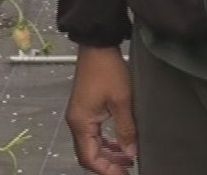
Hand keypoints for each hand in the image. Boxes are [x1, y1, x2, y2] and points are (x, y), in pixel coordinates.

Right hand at [65, 44, 137, 173]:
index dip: (106, 170)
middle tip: (128, 169)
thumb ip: (126, 129)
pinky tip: (119, 143)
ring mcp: (79, 115)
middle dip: (107, 164)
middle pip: (88, 154)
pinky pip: (93, 133)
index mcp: (81, 122)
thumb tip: (130, 153)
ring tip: (128, 158)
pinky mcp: (85, 109)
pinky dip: (105, 142)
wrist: (97, 45)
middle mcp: (76, 122)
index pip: (90, 158)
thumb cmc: (108, 70)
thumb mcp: (122, 101)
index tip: (124, 174)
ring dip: (107, 153)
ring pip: (91, 145)